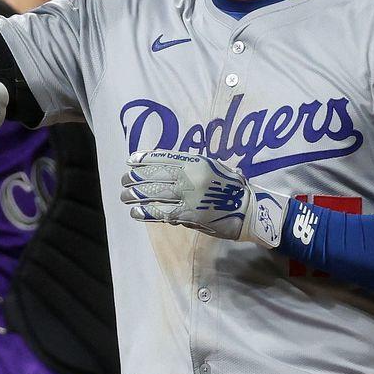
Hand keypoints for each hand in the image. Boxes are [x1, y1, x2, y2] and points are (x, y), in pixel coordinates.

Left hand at [120, 150, 288, 247]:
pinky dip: (146, 213)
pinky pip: (162, 213)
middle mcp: (190, 176)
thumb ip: (191, 167)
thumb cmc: (232, 188)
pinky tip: (135, 212)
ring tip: (124, 196)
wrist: (251, 210)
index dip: (144, 159)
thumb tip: (164, 168)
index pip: (164, 157)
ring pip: (155, 194)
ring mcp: (189, 196)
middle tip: (123, 180)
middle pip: (155, 176)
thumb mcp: (214, 167)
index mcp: (196, 162)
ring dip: (136, 195)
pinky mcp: (190, 215)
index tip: (130, 160)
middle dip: (135, 178)